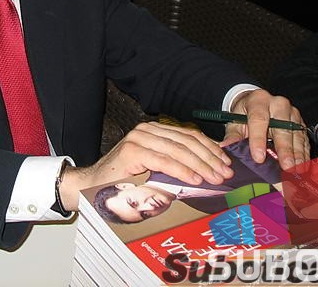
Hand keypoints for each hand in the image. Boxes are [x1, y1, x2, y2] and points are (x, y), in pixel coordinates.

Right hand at [58, 122, 233, 210]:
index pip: (189, 135)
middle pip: (187, 141)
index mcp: (154, 131)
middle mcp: (147, 130)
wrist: (91, 188)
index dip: (210, 149)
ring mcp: (138, 138)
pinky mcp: (132, 151)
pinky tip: (195, 179)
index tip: (225, 164)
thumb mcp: (156, 172)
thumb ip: (176, 167)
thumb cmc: (125, 184)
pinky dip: (182, 171)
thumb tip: (208, 172)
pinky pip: (164, 160)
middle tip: (225, 174)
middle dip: (210, 158)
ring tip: (215, 178)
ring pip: (179, 149)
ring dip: (201, 165)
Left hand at [225, 89, 309, 169]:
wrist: (258, 104)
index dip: (258, 139)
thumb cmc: (245, 114)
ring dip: (297, 154)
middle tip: (285, 166)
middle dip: (284, 149)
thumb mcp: (235, 121)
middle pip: (282, 127)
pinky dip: (303, 154)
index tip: (258, 157)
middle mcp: (278, 104)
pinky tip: (302, 166)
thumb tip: (225, 147)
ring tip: (296, 170)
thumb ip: (232, 135)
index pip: (259, 119)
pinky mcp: (300, 122)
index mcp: (258, 100)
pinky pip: (303, 139)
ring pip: (296, 134)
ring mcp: (292, 113)